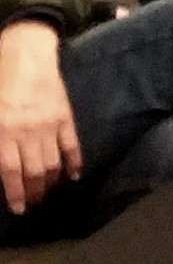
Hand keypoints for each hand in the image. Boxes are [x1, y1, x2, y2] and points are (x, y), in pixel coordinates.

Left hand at [0, 18, 80, 215]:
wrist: (26, 55)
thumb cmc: (0, 82)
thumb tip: (2, 163)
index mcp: (3, 131)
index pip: (10, 172)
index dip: (16, 193)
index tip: (19, 208)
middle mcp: (27, 132)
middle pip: (34, 171)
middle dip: (34, 191)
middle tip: (34, 202)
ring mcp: (49, 125)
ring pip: (52, 163)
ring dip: (51, 181)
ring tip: (48, 191)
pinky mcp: (65, 116)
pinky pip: (72, 145)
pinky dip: (74, 162)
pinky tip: (74, 175)